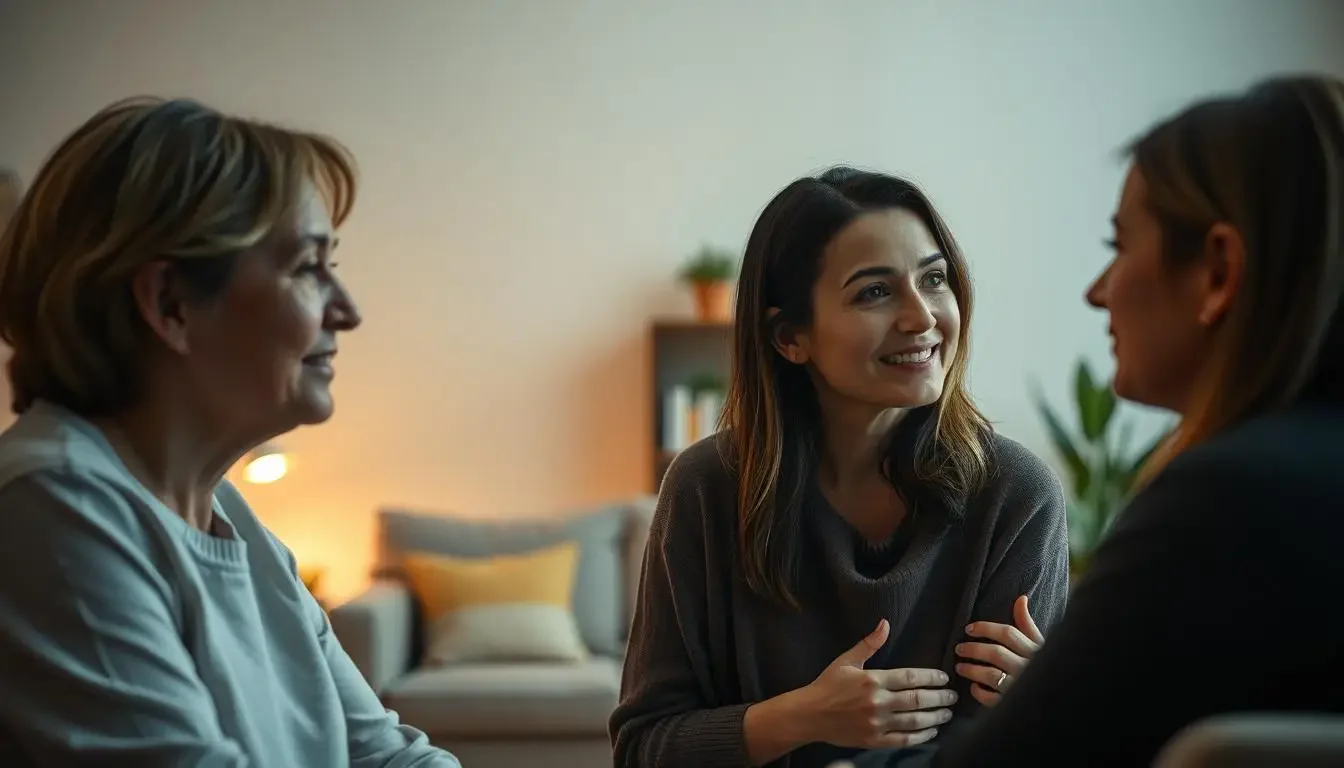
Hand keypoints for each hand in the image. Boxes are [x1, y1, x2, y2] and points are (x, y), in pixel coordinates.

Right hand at [799, 619, 956, 748]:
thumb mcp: (846, 660)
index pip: (911, 678)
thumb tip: (885, 623)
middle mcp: (877, 702)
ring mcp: (877, 724)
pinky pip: (904, 739)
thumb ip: (869, 644)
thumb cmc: (827, 685)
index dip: (931, 678)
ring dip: (935, 717)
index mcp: (872, 680)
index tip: (944, 678)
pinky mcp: (874, 740)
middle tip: (952, 696)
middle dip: (939, 698)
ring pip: (914, 721)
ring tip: (947, 713)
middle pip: (918, 700)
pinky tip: (932, 731)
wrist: (809, 715)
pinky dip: (921, 736)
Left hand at [955, 594, 1043, 705]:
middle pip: (995, 653)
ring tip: (959, 667)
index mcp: (1034, 650)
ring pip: (990, 674)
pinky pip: (991, 698)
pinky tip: (974, 687)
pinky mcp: (1012, 704)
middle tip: (959, 649)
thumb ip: (1027, 623)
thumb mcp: (1039, 644)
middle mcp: (1027, 667)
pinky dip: (979, 692)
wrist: (1057, 699)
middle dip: (973, 649)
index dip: (985, 628)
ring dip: (971, 670)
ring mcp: (1020, 686)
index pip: (1008, 633)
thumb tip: (1021, 598)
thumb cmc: (1044, 666)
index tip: (968, 629)